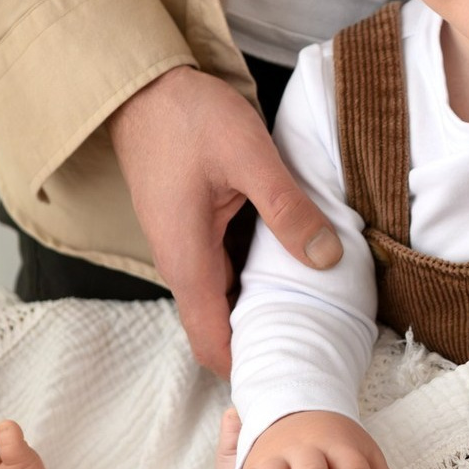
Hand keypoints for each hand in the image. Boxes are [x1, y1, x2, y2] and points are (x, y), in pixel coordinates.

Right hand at [109, 67, 343, 376]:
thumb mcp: (248, 156)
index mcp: (188, 261)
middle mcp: (182, 265)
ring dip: (262, 314)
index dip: (247, 370)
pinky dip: (257, 284)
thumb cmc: (186, 116)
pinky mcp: (195, 233)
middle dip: (263, 347)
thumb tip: (327, 258)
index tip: (287, 383)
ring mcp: (187, 250)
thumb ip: (288, 209)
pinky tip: (295, 274)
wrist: (141, 85)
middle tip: (315, 355)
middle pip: (221, 330)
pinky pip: (227, 275)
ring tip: (315, 322)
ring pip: (225, 302)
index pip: (214, 342)